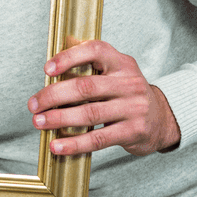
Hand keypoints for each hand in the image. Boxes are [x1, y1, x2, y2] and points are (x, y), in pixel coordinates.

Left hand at [27, 40, 180, 156]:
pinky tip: (58, 145)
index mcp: (121, 63)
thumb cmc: (126, 94)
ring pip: (90, 113)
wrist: (162, 119)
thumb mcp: (115, 74)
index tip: (47, 69)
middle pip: (85, 87)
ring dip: (59, 119)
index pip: (95, 51)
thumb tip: (51, 72)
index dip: (68, 57)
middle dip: (53, 96)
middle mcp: (129, 83)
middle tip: (33, 105)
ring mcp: (134, 108)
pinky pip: (99, 139)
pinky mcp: (134, 131)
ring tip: (39, 123)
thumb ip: (90, 69)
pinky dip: (75, 143)